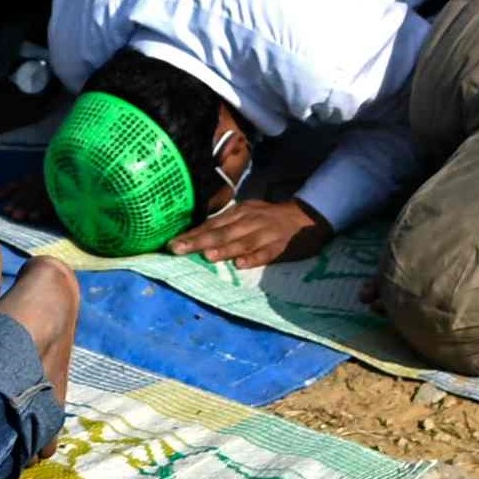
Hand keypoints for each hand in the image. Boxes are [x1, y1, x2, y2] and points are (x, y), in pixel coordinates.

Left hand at [175, 198, 329, 270]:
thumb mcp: (247, 214)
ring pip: (242, 242)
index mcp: (239, 213)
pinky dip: (254, 259)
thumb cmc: (270, 218)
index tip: (171, 244)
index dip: (192, 234)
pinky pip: (265, 253)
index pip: (211, 224)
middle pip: (221, 232)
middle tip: (177, 249)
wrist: (307, 216)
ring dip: (224, 249)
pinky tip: (241, 265)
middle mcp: (249, 221)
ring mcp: (265, 233)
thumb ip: (226, 225)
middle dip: (198, 241)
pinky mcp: (280, 246)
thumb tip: (199, 236)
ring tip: (207, 255)